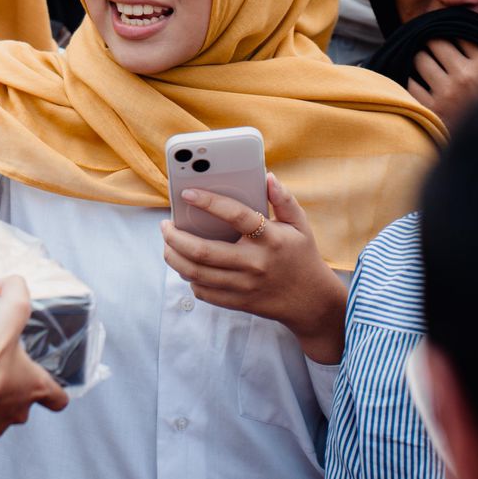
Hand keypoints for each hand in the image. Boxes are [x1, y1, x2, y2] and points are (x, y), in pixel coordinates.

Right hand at [0, 277, 69, 435]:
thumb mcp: (10, 314)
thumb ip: (15, 291)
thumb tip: (4, 283)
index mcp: (36, 386)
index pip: (59, 399)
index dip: (55, 391)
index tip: (45, 382)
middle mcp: (21, 409)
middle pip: (26, 405)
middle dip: (16, 390)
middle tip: (1, 370)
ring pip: (1, 413)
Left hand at [160, 172, 347, 363]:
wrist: (312, 302)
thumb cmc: (302, 256)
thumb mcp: (300, 225)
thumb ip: (283, 199)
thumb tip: (267, 176)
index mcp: (270, 239)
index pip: (236, 216)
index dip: (209, 202)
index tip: (186, 193)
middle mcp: (255, 263)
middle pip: (203, 252)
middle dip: (175, 237)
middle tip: (165, 225)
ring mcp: (244, 286)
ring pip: (196, 273)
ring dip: (174, 257)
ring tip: (168, 243)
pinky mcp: (238, 302)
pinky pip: (203, 292)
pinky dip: (189, 277)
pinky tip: (186, 264)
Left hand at [407, 39, 477, 129]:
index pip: (459, 35)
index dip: (450, 34)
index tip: (445, 38)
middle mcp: (466, 76)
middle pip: (435, 43)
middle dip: (431, 44)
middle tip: (431, 50)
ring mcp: (447, 93)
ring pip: (420, 59)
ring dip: (420, 61)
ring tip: (425, 66)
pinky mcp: (430, 108)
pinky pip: (410, 83)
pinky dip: (412, 82)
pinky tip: (420, 86)